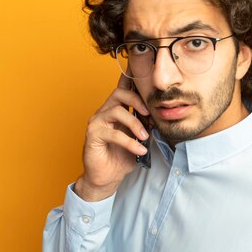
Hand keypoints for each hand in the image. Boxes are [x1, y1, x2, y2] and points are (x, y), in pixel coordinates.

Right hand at [74, 74, 149, 200]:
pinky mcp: (93, 135)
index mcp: (116, 109)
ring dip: (135, 123)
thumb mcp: (139, 139)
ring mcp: (97, 122)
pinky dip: (129, 142)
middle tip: (149, 113)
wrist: (107, 177)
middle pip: (119, 93)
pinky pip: (113, 133)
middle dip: (137, 100)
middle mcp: (105, 112)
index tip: (144, 74)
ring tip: (145, 137)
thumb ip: (146, 125)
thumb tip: (159, 115)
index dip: (132, 79)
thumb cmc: (122, 157)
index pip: (123, 89)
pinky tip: (140, 149)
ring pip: (116, 111)